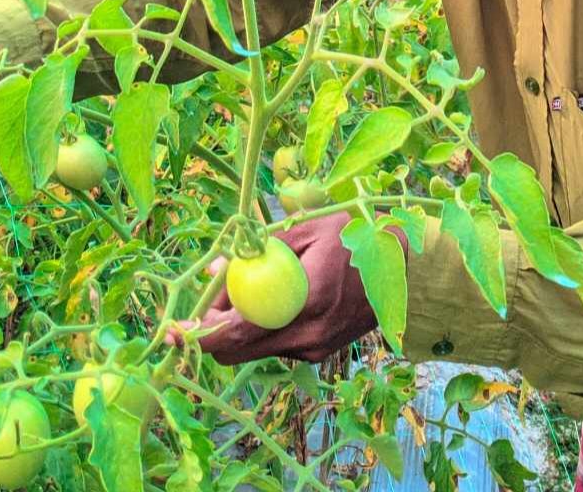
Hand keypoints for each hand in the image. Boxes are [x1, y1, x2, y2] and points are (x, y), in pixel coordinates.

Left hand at [171, 212, 403, 364]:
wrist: (409, 268)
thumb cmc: (358, 237)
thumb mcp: (307, 230)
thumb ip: (260, 251)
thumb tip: (216, 267)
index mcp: (306, 301)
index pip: (238, 333)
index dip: (199, 336)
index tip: (173, 329)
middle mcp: (308, 335)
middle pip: (236, 353)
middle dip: (211, 333)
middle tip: (206, 299)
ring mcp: (314, 348)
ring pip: (252, 352)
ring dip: (234, 329)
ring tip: (240, 290)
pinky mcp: (318, 351)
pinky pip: (273, 345)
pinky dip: (259, 327)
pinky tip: (269, 298)